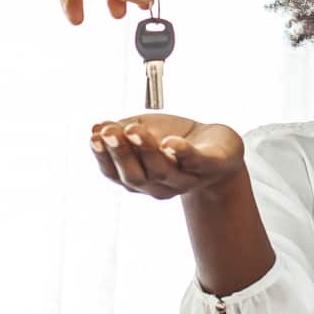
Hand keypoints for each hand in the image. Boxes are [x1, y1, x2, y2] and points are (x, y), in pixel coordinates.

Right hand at [91, 114, 244, 198]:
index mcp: (140, 177)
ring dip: (145, 150)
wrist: (220, 147)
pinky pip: (195, 162)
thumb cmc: (176, 140)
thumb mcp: (144, 130)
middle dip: (121, 154)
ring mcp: (185, 178)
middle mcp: (160, 184)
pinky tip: (171, 142)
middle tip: (109, 133)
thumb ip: (121, 130)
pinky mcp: (210, 166)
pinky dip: (182, 153)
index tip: (94, 137)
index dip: (103, 157)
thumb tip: (96, 128)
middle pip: (136, 177)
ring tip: (133, 130)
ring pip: (162, 171)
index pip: (115, 174)